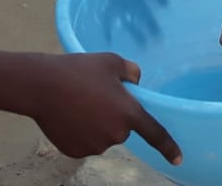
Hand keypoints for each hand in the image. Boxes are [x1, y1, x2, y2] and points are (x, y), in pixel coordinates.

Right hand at [29, 52, 181, 163]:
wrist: (42, 85)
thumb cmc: (79, 70)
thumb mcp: (111, 61)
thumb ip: (131, 71)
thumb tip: (135, 81)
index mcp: (128, 113)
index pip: (155, 133)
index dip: (168, 147)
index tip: (179, 159)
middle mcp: (115, 134)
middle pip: (121, 128)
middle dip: (113, 115)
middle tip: (94, 95)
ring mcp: (95, 146)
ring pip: (101, 135)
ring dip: (95, 123)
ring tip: (77, 102)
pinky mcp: (76, 152)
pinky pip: (84, 142)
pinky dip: (80, 131)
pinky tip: (68, 115)